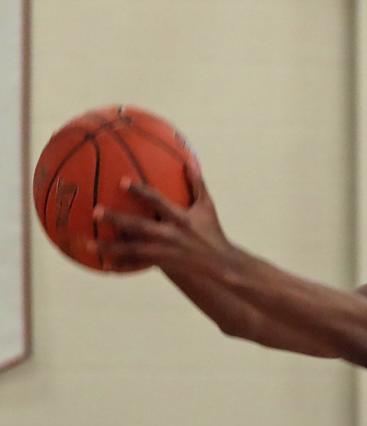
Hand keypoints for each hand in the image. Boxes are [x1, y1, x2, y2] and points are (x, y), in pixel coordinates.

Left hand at [93, 158, 232, 273]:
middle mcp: (170, 235)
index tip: (122, 182)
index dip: (140, 192)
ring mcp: (164, 251)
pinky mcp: (162, 264)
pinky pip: (138, 264)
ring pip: (132, 250)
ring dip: (110, 247)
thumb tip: (189, 160)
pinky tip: (104, 264)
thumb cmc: (212, 230)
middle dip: (117, 219)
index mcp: (180, 218)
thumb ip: (197, 184)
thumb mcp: (207, 206)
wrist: (220, 263)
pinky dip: (122, 264)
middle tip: (95, 211)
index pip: (157, 202)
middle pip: (138, 227)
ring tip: (88, 243)